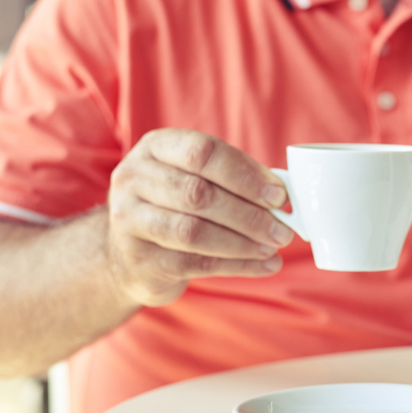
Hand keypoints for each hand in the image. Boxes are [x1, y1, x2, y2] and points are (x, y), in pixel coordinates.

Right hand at [106, 129, 293, 306]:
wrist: (131, 253)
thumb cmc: (178, 206)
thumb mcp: (198, 178)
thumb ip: (236, 179)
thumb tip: (282, 195)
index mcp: (156, 147)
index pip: (203, 152)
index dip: (245, 174)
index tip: (279, 195)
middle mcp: (134, 178)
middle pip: (198, 194)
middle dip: (249, 214)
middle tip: (282, 228)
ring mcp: (128, 220)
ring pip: (194, 232)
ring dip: (243, 242)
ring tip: (273, 247)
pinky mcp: (138, 259)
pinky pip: (194, 264)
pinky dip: (237, 265)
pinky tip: (263, 265)